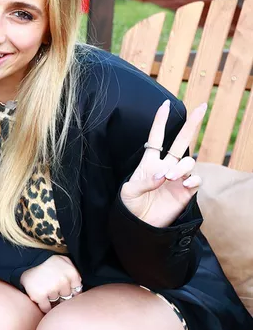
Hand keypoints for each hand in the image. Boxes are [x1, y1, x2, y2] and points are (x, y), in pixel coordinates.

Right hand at [19, 255, 82, 313]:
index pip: (76, 290)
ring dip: (51, 299)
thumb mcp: (64, 260)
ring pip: (56, 303)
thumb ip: (74, 272)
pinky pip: (46, 308)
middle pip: (66, 297)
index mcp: (71, 272)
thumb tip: (79, 288)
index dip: (69, 290)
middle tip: (52, 286)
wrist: (25, 259)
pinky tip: (41, 298)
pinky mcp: (39, 295)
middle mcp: (63, 281)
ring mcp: (51, 289)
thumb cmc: (46, 261)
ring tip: (45, 289)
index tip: (63, 287)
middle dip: (60, 294)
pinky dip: (44, 306)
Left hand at [120, 100, 206, 227]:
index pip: (156, 137)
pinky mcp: (186, 192)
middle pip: (181, 141)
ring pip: (187, 162)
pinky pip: (196, 180)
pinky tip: (185, 183)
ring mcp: (177, 178)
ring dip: (181, 166)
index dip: (160, 121)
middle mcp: (166, 166)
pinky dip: (193, 179)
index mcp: (149, 162)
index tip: (165, 104)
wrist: (139, 225)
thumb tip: (162, 175)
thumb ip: (144, 181)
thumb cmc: (130, 206)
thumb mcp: (128, 192)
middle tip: (201, 108)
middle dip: (191, 124)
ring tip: (171, 177)